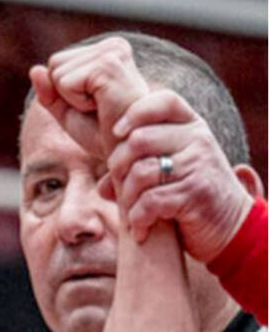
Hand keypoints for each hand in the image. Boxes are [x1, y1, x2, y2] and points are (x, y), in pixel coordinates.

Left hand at [29, 37, 150, 159]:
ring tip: (101, 107)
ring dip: (73, 100)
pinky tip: (101, 107)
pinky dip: (77, 102)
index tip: (93, 104)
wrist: (127, 152)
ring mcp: (113, 52)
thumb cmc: (103, 133)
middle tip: (97, 108)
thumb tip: (34, 69)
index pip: (56, 63)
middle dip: (66, 95)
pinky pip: (66, 83)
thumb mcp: (69, 111)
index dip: (64, 93)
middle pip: (54, 65)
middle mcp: (114, 45)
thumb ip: (49, 92)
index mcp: (107, 49)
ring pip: (57, 73)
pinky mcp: (109, 65)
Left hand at [105, 89, 255, 259]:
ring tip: (131, 213)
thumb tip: (102, 186)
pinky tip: (140, 230)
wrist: (230, 226)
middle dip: (118, 167)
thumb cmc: (190, 196)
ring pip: (140, 172)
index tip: (117, 133)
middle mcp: (198, 139)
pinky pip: (149, 200)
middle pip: (139, 139)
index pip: (164, 101)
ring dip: (127, 198)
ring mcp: (199, 164)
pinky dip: (137, 219)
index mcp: (192, 126)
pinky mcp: (195, 192)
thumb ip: (136, 170)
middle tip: (120, 187)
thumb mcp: (168, 173)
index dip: (135, 112)